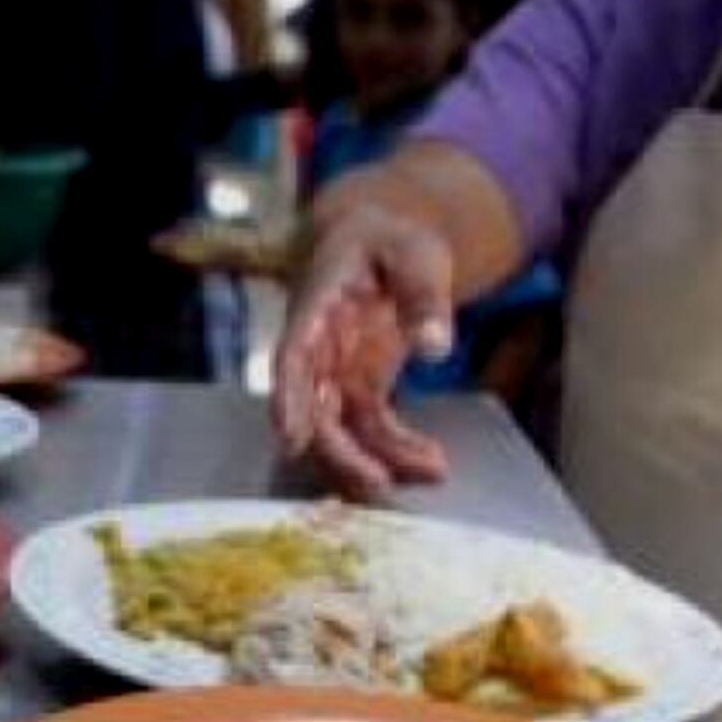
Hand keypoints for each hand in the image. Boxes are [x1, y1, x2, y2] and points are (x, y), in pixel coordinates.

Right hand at [271, 201, 457, 498]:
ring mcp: (336, 373)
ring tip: (433, 471)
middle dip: (340, 453)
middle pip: (312, 411)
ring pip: (342, 431)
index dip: (288, 399)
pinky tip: (432, 463)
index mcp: (319, 307)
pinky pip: (371, 430)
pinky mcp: (359, 388)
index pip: (292, 356)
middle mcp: (318, 350)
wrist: (383, 240)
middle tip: (381, 482)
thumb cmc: (391, 239)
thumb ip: (424, 295)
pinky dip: (398, 451)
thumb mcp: (416, 252)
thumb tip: (434, 345)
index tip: (291, 439)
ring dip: (379, 459)